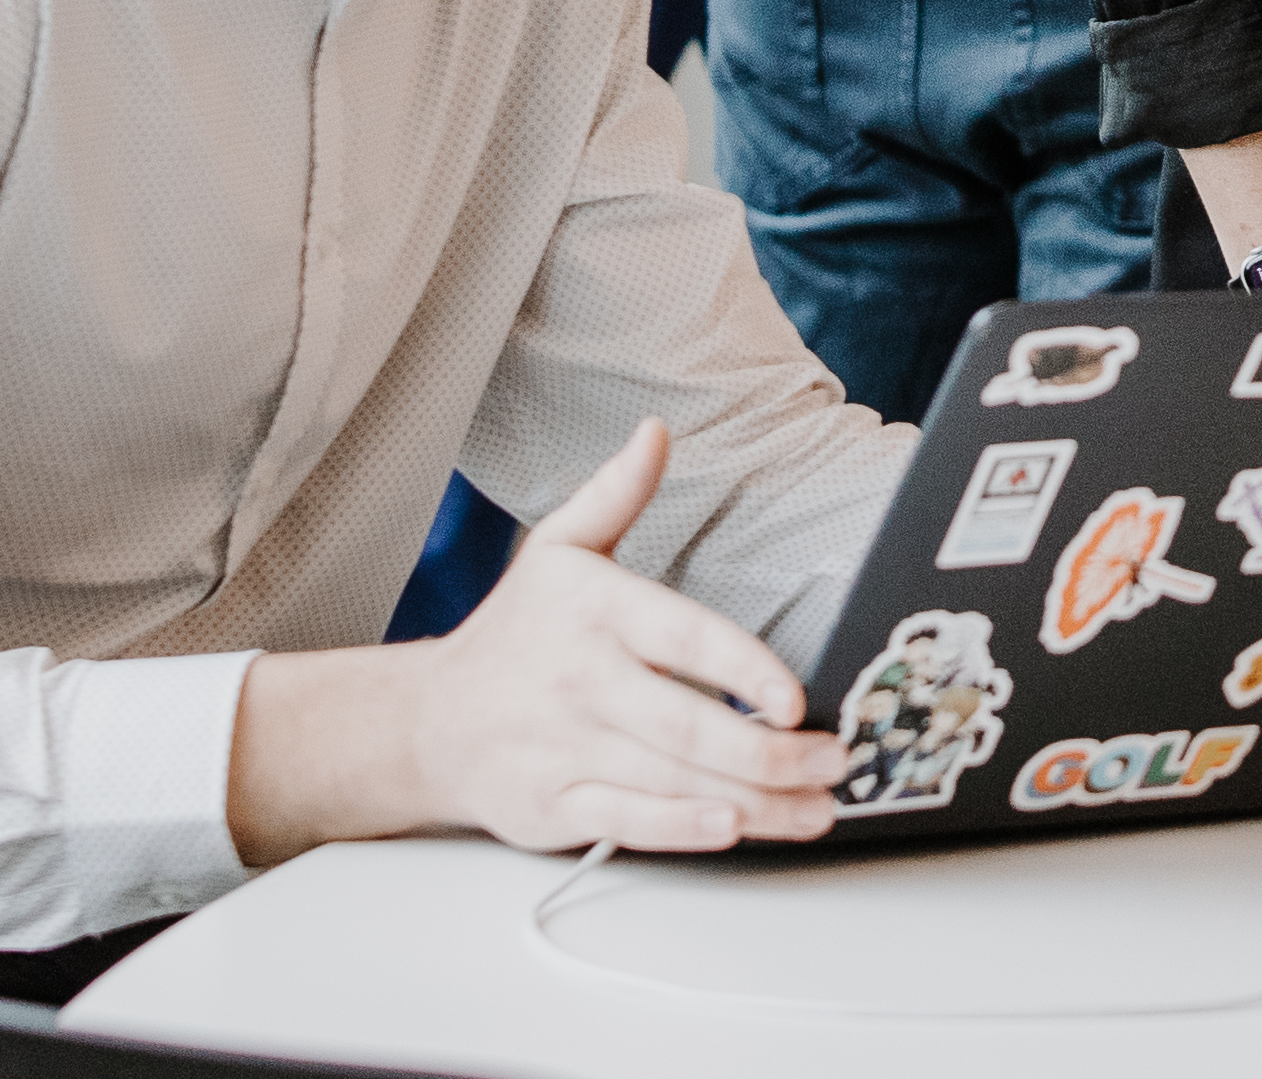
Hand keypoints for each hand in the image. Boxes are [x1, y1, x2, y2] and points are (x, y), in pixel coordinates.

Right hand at [227, 415, 843, 864]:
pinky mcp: (552, 805)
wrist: (426, 722)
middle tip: (835, 760)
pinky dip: (683, 830)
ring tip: (816, 805)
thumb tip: (656, 432)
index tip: (794, 697)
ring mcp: (564, 748)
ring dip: (754, 801)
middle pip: (686, 725)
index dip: (742, 668)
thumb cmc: (513, 632)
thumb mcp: (557, 548)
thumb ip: (616, 493)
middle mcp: (580, 680)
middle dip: (770, 752)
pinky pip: (628, 822)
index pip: (682, 638)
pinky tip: (734, 829)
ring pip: (672, 781)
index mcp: (593, 608)